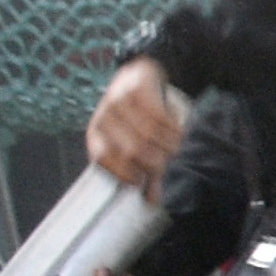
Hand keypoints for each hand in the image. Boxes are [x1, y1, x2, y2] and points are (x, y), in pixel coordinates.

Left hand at [84, 53, 187, 190]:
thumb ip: (144, 170)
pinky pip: (159, 116)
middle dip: (158, 162)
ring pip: (149, 134)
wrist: (138, 77)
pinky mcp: (136, 89)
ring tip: (178, 148)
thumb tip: (154, 199)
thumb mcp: (135, 143)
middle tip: (172, 164)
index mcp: (95, 136)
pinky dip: (173, 128)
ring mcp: (117, 101)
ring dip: (170, 145)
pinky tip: (179, 132)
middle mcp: (102, 118)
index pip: (104, 160)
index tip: (145, 181)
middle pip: (133, 150)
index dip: (127, 173)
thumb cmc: (138, 118)